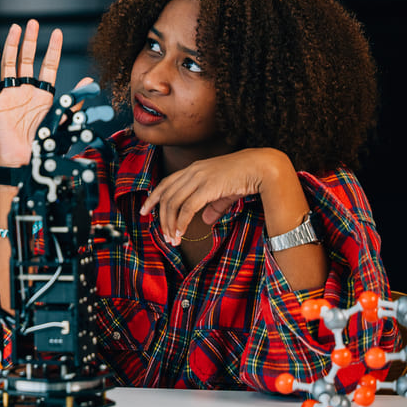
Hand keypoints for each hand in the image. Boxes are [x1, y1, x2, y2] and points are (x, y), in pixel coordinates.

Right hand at [0, 21, 70, 167]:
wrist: (24, 158)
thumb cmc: (43, 143)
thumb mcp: (63, 118)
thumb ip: (75, 99)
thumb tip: (90, 81)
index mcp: (43, 94)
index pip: (47, 65)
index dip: (52, 49)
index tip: (56, 33)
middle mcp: (26, 90)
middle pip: (26, 59)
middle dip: (29, 41)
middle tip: (33, 23)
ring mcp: (10, 94)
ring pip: (9, 64)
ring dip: (11, 46)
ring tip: (15, 29)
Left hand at [139, 148, 291, 245]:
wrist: (262, 167)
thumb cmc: (245, 178)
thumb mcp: (225, 192)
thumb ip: (213, 206)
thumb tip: (206, 220)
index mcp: (193, 169)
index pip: (166, 183)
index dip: (153, 198)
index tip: (144, 211)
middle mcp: (192, 171)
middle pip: (166, 195)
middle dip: (161, 217)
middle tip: (163, 235)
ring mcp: (199, 177)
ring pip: (173, 202)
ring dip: (170, 223)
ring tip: (172, 239)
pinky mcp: (208, 186)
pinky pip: (188, 207)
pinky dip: (181, 221)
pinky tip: (181, 233)